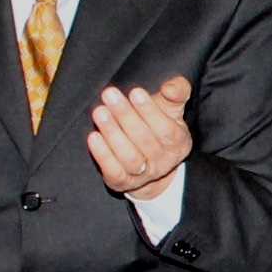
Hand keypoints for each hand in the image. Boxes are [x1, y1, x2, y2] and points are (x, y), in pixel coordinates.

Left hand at [86, 73, 192, 198]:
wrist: (149, 162)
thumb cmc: (157, 124)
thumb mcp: (171, 108)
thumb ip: (177, 93)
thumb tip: (170, 88)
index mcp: (178, 143)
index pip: (165, 129)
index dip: (150, 111)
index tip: (135, 92)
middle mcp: (163, 162)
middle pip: (144, 140)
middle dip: (125, 115)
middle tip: (110, 95)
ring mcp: (143, 175)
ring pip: (129, 156)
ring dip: (112, 133)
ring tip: (99, 112)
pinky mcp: (123, 183)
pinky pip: (114, 171)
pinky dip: (103, 155)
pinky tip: (93, 137)